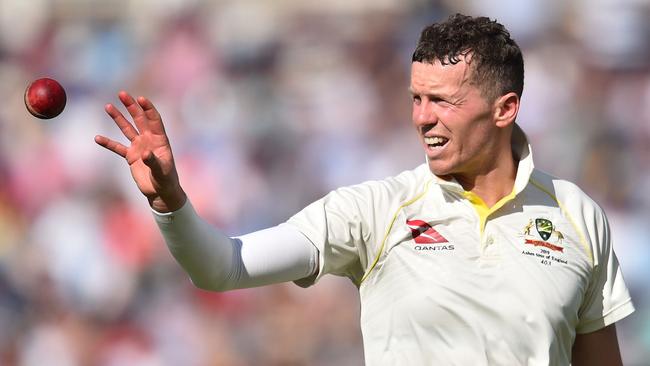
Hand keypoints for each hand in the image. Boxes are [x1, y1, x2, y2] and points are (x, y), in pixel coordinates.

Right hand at [95, 91, 186, 211]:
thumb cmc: (166, 180)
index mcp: (160, 140)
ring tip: (108, 106)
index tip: (140, 99)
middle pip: (139, 119)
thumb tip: (144, 154)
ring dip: (118, 118)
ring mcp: (139, 147)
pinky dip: (108, 143)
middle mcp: (149, 140)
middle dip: (131, 106)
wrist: (160, 192)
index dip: (148, 109)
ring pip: (127, 129)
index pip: (154, 120)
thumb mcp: (161, 171)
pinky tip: (97, 138)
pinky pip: (117, 147)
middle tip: (122, 94)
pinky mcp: (130, 157)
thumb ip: (153, 162)